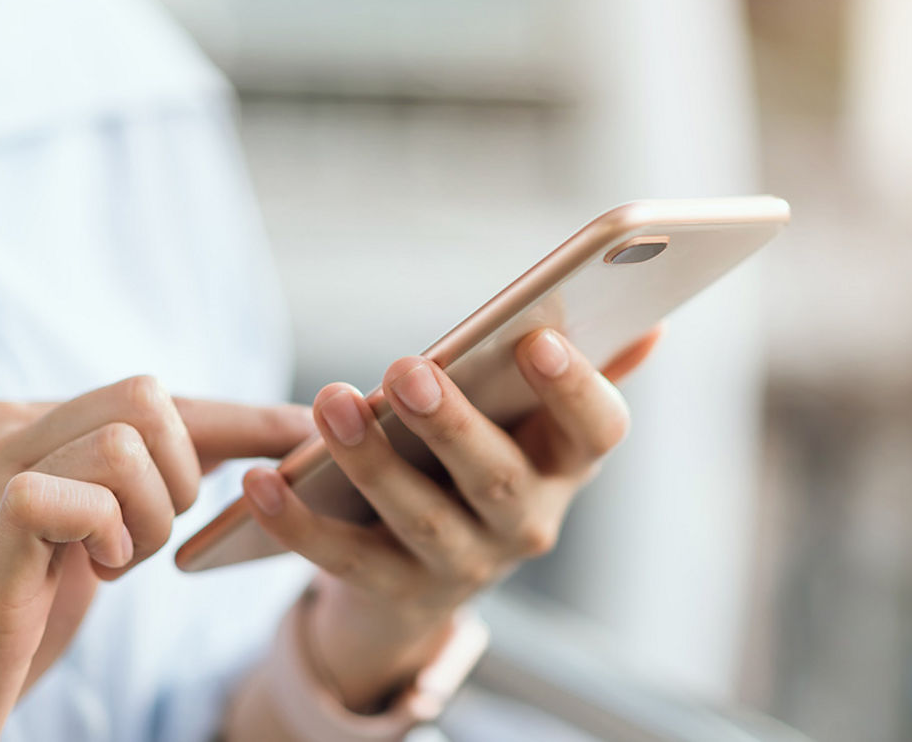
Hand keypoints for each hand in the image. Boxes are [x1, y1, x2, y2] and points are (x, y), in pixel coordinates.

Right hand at [0, 377, 311, 741]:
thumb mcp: (83, 534)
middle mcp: (2, 431)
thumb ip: (129, 482)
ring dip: (149, 517)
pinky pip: (80, 492)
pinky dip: (109, 533)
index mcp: (27, 424)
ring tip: (108, 565)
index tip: (304, 431)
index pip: (156, 399)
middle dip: (180, 476)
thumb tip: (233, 448)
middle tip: (140, 542)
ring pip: (126, 440)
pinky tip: (90, 572)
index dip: (240, 418)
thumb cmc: (7, 621)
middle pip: (148, 397)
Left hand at [237, 327, 661, 711]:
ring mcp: (463, 566)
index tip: (538, 338)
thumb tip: (650, 320)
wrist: (429, 574)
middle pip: (498, 479)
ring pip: (421, 520)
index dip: (576, 389)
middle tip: (408, 369)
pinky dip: (299, 525)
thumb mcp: (534, 422)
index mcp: (566, 464)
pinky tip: (261, 481)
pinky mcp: (394, 591)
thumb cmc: (486, 461)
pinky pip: (344, 561)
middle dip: (454, 426)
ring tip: (330, 405)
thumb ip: (584, 367)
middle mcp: (527, 524)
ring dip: (374, 464)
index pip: (598, 430)